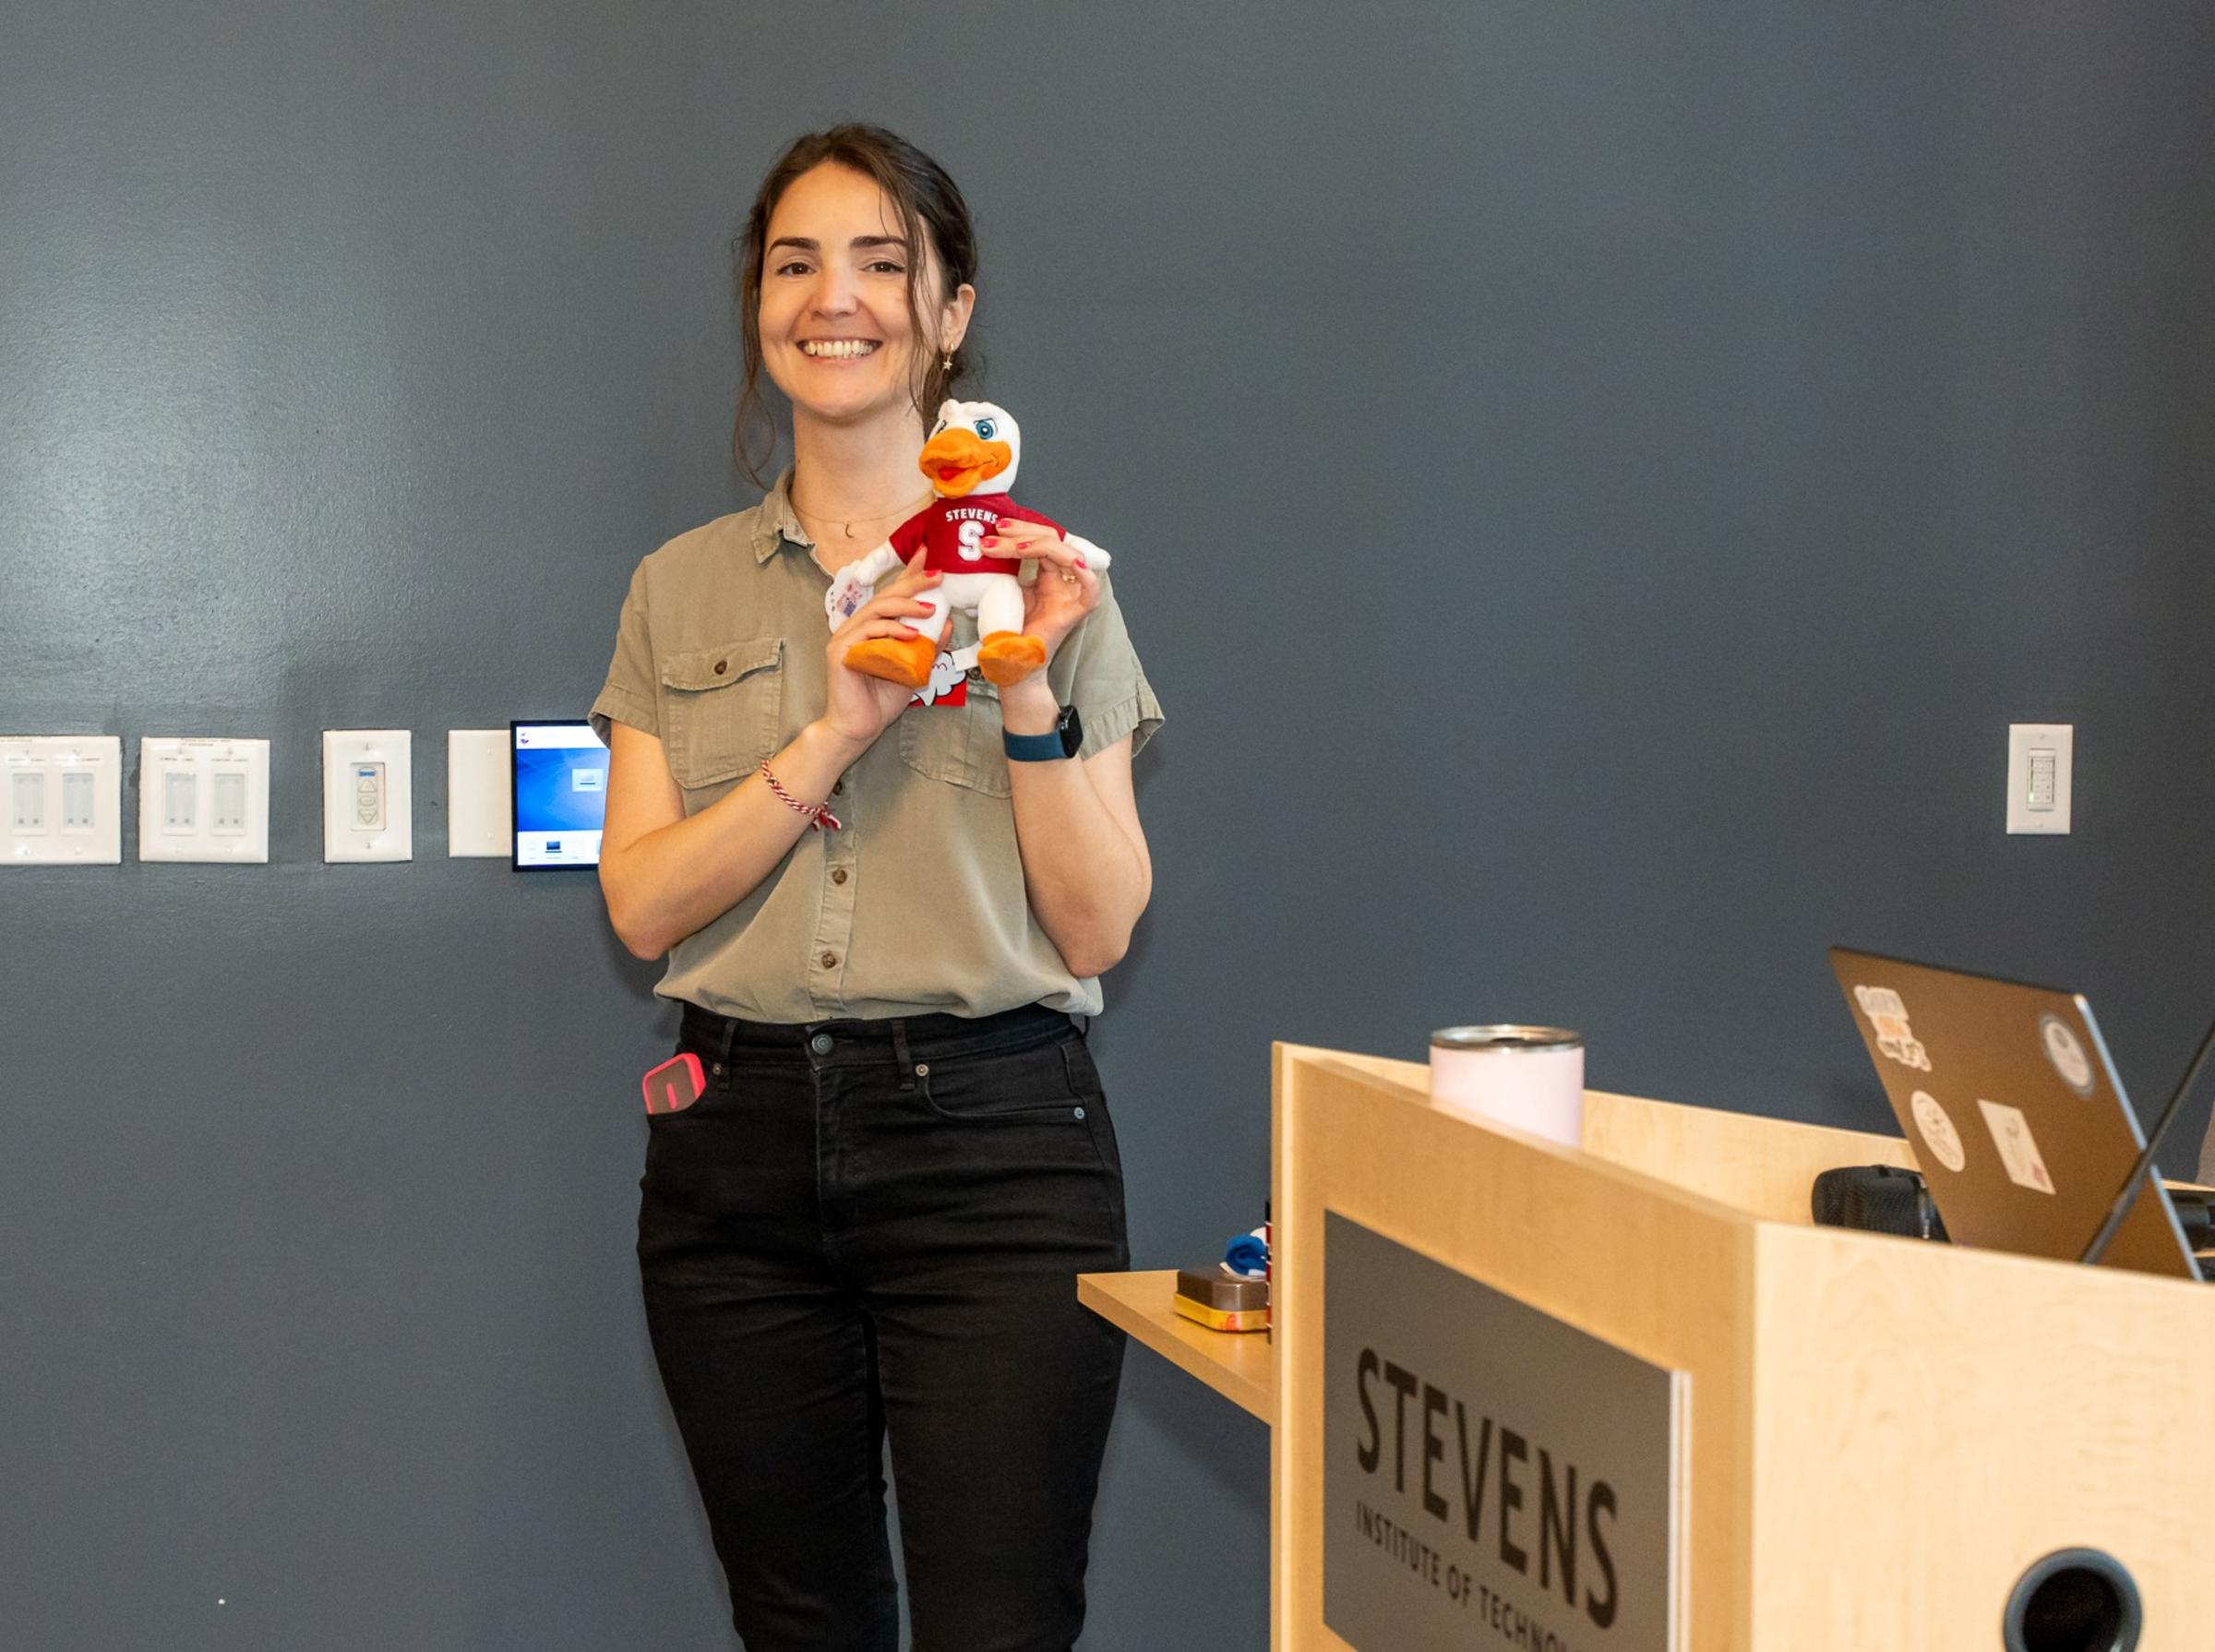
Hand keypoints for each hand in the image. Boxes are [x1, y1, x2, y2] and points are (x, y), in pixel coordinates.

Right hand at [819, 549, 949, 750]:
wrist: (859, 728)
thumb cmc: (882, 700)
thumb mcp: (914, 668)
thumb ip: (928, 647)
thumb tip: (949, 623)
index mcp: (872, 627)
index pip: (892, 595)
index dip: (909, 574)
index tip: (928, 556)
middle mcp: (856, 627)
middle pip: (885, 596)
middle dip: (912, 582)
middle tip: (938, 575)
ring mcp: (845, 637)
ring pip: (876, 610)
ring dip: (905, 605)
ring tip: (931, 608)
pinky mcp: (840, 651)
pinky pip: (868, 633)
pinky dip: (891, 631)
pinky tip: (911, 634)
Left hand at [983, 521, 1098, 658]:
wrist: (1011, 662)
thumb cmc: (1008, 630)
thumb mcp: (1003, 589)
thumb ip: (1004, 568)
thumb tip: (986, 542)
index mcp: (1047, 574)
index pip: (1042, 539)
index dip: (1023, 529)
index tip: (998, 527)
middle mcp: (1061, 580)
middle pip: (1054, 541)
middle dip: (1025, 532)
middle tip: (997, 532)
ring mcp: (1069, 595)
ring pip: (1068, 555)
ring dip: (1039, 545)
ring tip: (1010, 546)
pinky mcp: (1074, 613)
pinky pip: (1090, 591)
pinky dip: (1086, 576)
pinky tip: (1074, 564)